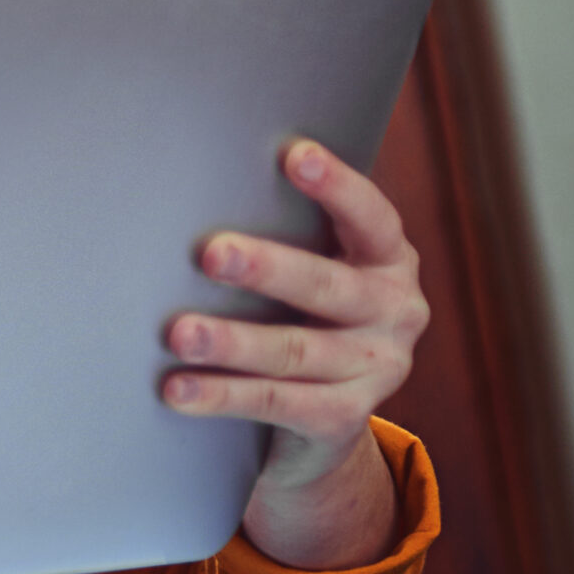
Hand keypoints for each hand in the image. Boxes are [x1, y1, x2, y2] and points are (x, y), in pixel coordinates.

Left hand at [162, 139, 427, 568]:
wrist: (327, 417)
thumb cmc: (304, 312)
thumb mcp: (315, 269)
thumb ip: (287, 233)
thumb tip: (195, 186)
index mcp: (388, 262)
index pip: (372, 218)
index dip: (338, 188)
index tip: (294, 155)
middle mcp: (394, 313)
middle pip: (327, 287)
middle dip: (268, 269)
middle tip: (211, 254)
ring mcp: (376, 370)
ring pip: (293, 351)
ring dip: (232, 342)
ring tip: (179, 333)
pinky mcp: (343, 418)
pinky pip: (277, 403)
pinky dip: (223, 395)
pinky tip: (178, 389)